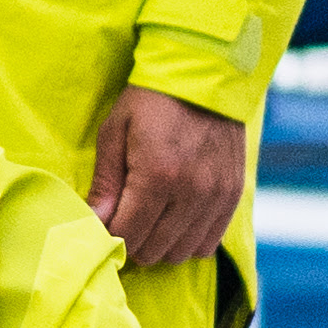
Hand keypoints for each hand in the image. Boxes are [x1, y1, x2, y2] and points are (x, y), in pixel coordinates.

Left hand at [91, 82, 251, 269]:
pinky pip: (209, 243)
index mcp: (156, 175)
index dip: (111, 235)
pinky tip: (176, 221)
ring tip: (152, 220)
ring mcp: (216, 196)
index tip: (107, 220)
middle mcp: (191, 192)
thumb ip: (105, 183)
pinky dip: (188, 240)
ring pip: (182, 253)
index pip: (128, 235)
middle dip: (134, 241)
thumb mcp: (115, 132)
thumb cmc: (151, 101)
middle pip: (154, 250)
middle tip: (127, 219)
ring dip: (161, 245)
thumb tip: (94, 222)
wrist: (205, 74)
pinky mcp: (233, 195)